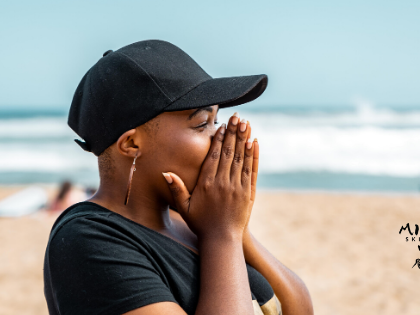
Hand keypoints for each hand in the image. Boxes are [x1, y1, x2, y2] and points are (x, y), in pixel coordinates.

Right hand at [162, 112, 256, 240]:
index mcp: (207, 184)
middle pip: (229, 153)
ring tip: (246, 123)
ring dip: (243, 139)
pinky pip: (251, 170)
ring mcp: (237, 187)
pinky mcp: (248, 193)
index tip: (222, 125)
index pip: (215, 156)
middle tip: (237, 116)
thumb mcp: (184, 207)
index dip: (219, 139)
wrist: (222, 240)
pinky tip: (254, 142)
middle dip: (233, 133)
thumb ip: (176, 189)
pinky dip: (253, 156)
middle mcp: (223, 183)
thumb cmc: (200, 223)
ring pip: (241, 158)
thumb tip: (165, 173)